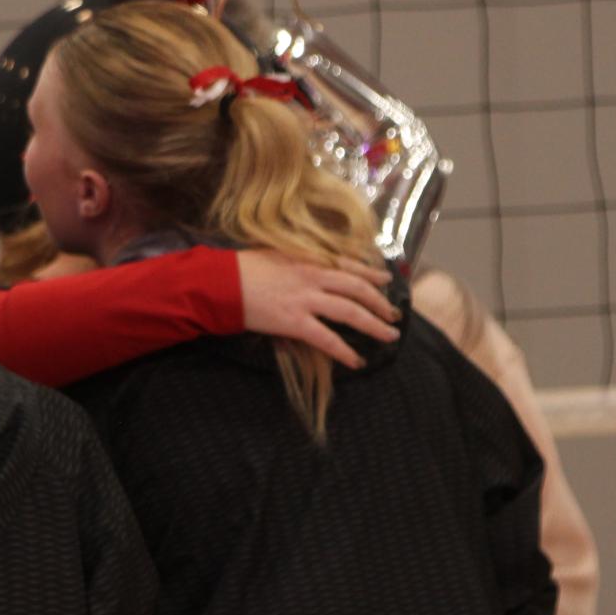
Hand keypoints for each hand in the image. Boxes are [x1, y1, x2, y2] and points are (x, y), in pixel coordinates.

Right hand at [238, 252, 399, 368]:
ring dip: (374, 325)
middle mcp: (313, 276)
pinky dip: (344, 351)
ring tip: (389, 336)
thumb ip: (298, 260)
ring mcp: (305, 299)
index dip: (371, 272)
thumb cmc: (241, 267)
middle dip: (380, 302)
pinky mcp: (294, 321)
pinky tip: (356, 360)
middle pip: (358, 288)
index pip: (349, 264)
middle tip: (395, 314)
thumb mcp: (275, 254)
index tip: (386, 279)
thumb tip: (312, 266)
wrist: (220, 282)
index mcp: (308, 258)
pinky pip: (326, 338)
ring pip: (350, 312)